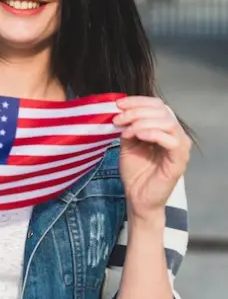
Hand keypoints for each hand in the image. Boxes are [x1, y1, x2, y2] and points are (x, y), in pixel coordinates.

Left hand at [113, 96, 191, 220]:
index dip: (138, 101)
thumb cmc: (135, 171)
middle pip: (162, 110)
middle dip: (136, 111)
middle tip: (118, 118)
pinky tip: (136, 136)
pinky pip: (171, 140)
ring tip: (125, 131)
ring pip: (167, 122)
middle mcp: (176, 135)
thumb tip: (121, 111)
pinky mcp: (179, 160)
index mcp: (164, 128)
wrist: (137, 197)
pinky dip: (151, 133)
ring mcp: (180, 147)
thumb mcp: (127, 143)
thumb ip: (128, 126)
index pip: (157, 105)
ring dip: (141, 121)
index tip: (118, 104)